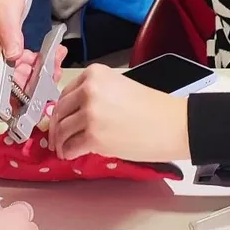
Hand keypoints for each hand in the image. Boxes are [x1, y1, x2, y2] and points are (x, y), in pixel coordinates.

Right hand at [0, 0, 65, 97]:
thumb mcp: (7, 10)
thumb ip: (10, 34)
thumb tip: (15, 59)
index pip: (2, 87)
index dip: (20, 97)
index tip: (42, 95)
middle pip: (15, 82)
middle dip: (37, 80)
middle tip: (57, 66)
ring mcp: (1, 52)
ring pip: (21, 72)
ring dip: (40, 69)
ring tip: (58, 55)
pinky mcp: (7, 46)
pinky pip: (23, 61)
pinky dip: (37, 60)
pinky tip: (52, 52)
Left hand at [48, 64, 189, 160]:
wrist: (173, 125)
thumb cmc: (153, 109)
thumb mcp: (119, 88)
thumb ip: (95, 95)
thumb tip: (74, 113)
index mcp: (95, 74)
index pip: (65, 93)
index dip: (61, 110)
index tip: (59, 119)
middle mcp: (89, 91)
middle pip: (59, 112)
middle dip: (56, 128)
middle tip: (57, 138)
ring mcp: (90, 114)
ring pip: (62, 131)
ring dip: (61, 143)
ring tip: (65, 149)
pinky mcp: (93, 137)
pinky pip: (70, 147)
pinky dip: (68, 153)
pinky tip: (72, 155)